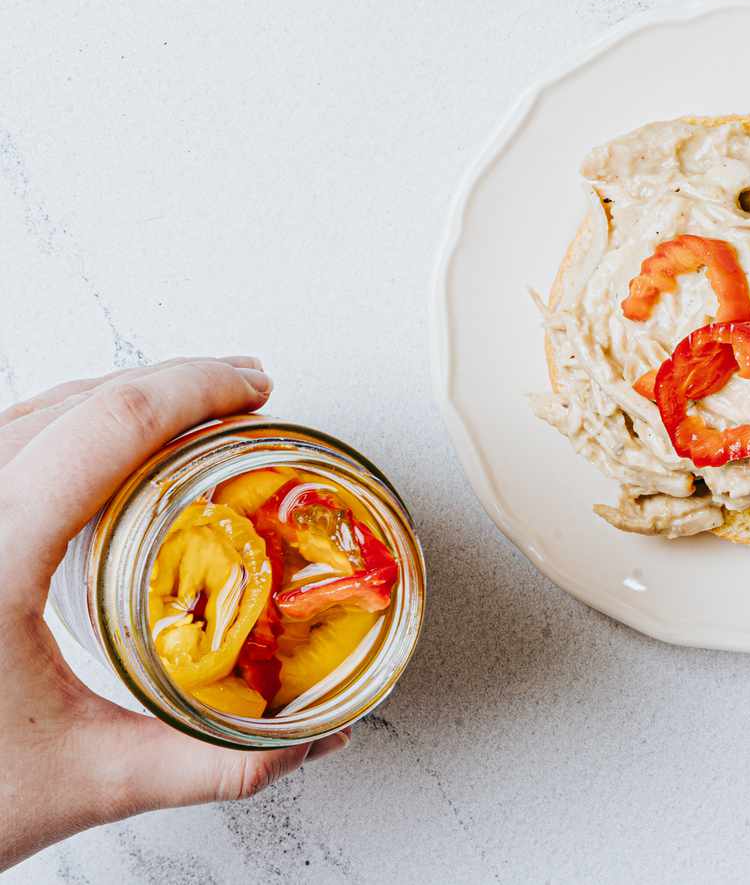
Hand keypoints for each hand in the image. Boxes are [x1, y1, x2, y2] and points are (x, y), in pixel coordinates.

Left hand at [0, 358, 349, 870]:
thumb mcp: (84, 779)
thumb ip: (207, 762)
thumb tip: (303, 743)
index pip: (113, 425)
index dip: (197, 389)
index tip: (255, 389)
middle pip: (77, 402)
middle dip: (174, 385)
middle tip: (245, 396)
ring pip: (30, 411)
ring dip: (118, 401)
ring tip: (188, 418)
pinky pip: (2, 442)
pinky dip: (65, 427)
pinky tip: (102, 456)